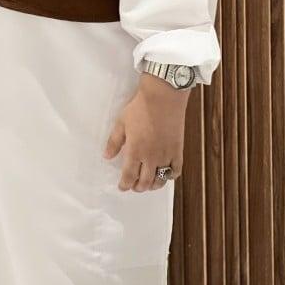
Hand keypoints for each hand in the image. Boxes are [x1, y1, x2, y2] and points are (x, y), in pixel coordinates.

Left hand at [102, 73, 189, 191]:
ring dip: (153, 185)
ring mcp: (166, 155)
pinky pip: (176, 171)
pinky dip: (170, 176)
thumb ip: (114, 142)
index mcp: (135, 151)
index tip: (122, 186)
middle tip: (134, 185)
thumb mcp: (121, 123)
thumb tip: (107, 156)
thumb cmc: (140, 108)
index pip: (129, 177)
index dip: (125, 185)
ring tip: (148, 183)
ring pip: (160, 180)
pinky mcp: (177, 150)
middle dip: (138, 187)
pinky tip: (165, 173)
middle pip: (144, 182)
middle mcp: (151, 157)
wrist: (163, 97)